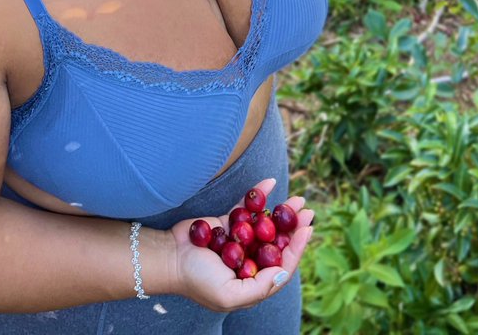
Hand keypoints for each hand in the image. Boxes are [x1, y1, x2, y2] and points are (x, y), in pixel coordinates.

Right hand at [166, 177, 313, 312]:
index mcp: (253, 282)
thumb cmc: (197, 280)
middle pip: (278, 243)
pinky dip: (258, 195)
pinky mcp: (228, 223)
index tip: (308, 229)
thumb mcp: (229, 295)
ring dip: (283, 212)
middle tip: (307, 211)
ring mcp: (240, 241)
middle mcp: (249, 261)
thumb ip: (259, 287)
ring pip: (267, 224)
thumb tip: (284, 272)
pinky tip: (269, 182)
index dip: (297, 248)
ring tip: (297, 199)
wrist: (169, 258)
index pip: (282, 266)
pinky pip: (247, 208)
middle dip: (294, 227)